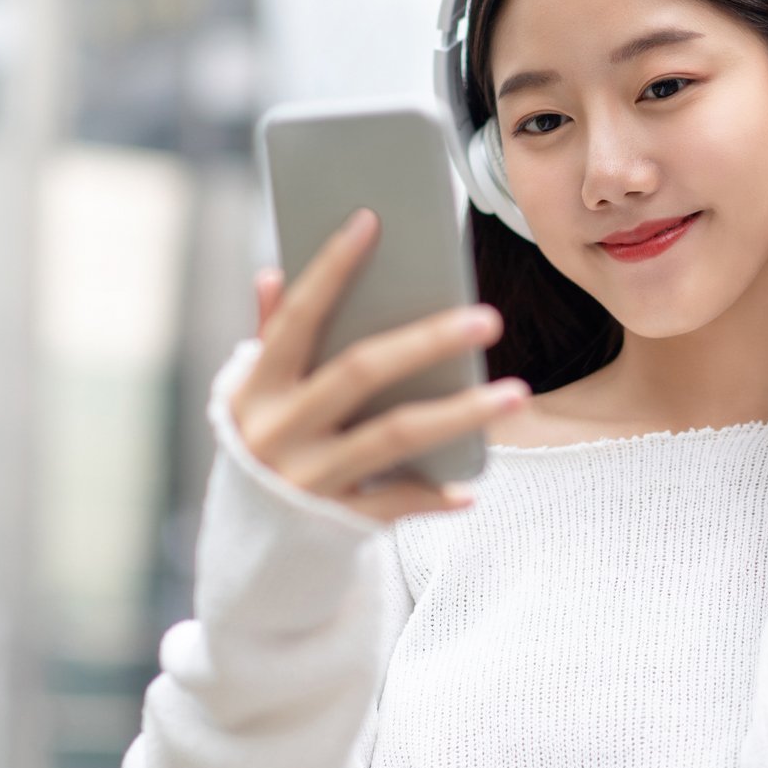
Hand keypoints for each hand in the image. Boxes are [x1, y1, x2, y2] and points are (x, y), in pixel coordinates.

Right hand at [232, 208, 531, 523]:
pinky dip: (433, 496)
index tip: (371, 221)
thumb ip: (267, 337)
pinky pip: (395, 504)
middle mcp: (278, 429)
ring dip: (460, 414)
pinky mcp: (334, 522)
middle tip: (490, 317)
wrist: (250, 546)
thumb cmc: (267, 446)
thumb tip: (271, 272)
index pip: (298, 317)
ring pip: (394, 437)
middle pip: (361, 371)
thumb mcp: (254, 395)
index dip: (331, 269)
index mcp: (258, 386)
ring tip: (517, 394)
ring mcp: (306, 478)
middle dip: (427, 340)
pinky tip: (469, 489)